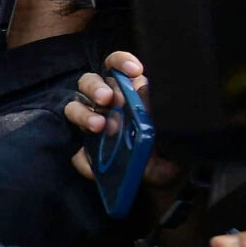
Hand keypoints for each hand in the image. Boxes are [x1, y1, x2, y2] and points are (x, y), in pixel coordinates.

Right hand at [67, 52, 181, 187]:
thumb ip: (165, 136)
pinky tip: (94, 164)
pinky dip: (83, 159)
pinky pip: (77, 154)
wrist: (156, 183)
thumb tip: (160, 133)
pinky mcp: (83, 153)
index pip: (116, 66)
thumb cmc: (163, 155)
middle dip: (96, 88)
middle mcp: (103, 104)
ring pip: (74, 108)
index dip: (121, 62)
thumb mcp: (171, 144)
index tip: (135, 70)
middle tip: (107, 99)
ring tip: (98, 126)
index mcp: (126, 92)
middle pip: (90, 83)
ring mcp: (90, 126)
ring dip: (84, 115)